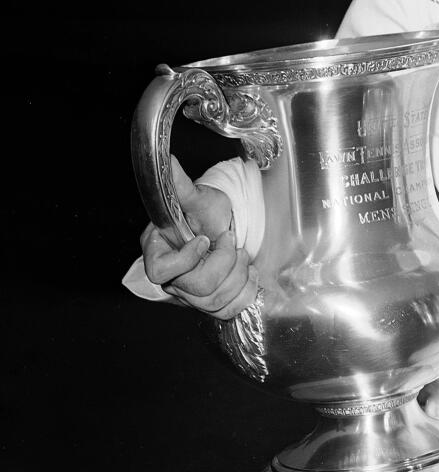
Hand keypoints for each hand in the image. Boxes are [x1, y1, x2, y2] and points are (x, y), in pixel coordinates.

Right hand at [140, 157, 257, 318]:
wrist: (222, 223)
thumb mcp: (195, 197)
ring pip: (215, 301)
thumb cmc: (205, 211)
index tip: (206, 238)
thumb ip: (179, 184)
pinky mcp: (212, 303)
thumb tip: (168, 161)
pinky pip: (230, 310)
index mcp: (158, 253)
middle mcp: (172, 278)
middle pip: (197, 289)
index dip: (187, 259)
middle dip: (224, 261)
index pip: (161, 272)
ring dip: (237, 274)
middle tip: (230, 241)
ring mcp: (191, 294)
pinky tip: (247, 272)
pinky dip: (245, 291)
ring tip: (238, 254)